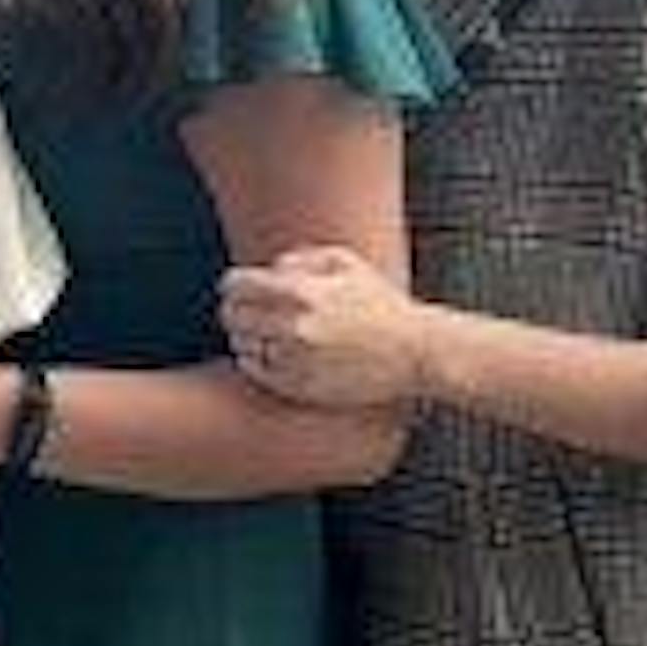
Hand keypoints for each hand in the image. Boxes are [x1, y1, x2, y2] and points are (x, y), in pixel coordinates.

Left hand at [221, 247, 429, 411]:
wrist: (413, 352)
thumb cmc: (381, 304)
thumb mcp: (347, 263)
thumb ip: (301, 257)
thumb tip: (269, 269)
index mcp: (301, 291)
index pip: (238, 285)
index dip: (233, 285)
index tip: (237, 288)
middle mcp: (293, 327)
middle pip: (233, 316)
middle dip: (235, 311)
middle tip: (246, 312)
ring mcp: (294, 361)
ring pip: (242, 346)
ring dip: (246, 338)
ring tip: (264, 334)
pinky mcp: (300, 388)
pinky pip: (257, 373)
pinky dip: (256, 362)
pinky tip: (273, 354)